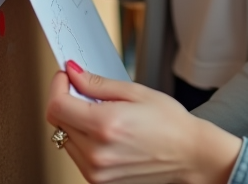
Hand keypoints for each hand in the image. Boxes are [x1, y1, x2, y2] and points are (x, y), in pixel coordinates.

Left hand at [47, 63, 241, 183]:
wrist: (189, 155)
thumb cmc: (171, 124)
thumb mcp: (136, 92)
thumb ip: (98, 84)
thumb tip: (73, 74)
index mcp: (105, 125)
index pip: (57, 106)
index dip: (58, 86)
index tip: (65, 77)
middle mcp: (96, 152)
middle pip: (58, 123)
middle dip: (68, 103)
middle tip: (89, 95)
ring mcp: (96, 171)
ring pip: (65, 140)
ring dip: (76, 124)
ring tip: (104, 118)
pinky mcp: (99, 182)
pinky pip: (77, 156)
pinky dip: (85, 142)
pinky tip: (108, 135)